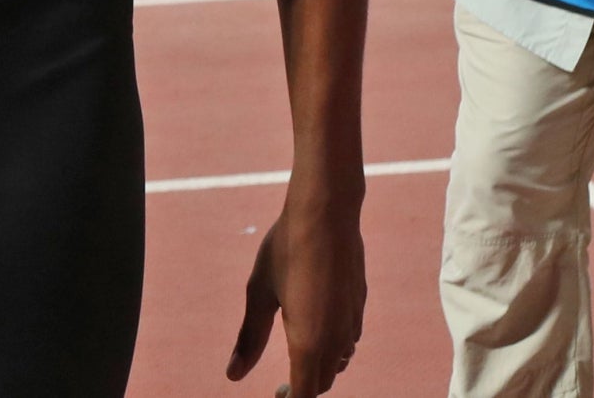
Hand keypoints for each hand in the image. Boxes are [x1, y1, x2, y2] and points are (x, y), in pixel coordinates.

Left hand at [229, 185, 366, 394]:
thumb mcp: (259, 293)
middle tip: (280, 384)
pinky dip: (334, 349)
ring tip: (297, 359)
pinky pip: (349, 342)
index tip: (274, 395)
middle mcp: (336, 339)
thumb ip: (249, 339)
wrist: (326, 213)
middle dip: (303, 388)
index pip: (304, 395)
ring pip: (338, 362)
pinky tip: (319, 331)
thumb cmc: (286, 249)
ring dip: (319, 368)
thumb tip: (233, 375)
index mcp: (308, 342)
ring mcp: (352, 322)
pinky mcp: (360, 306)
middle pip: (322, 383)